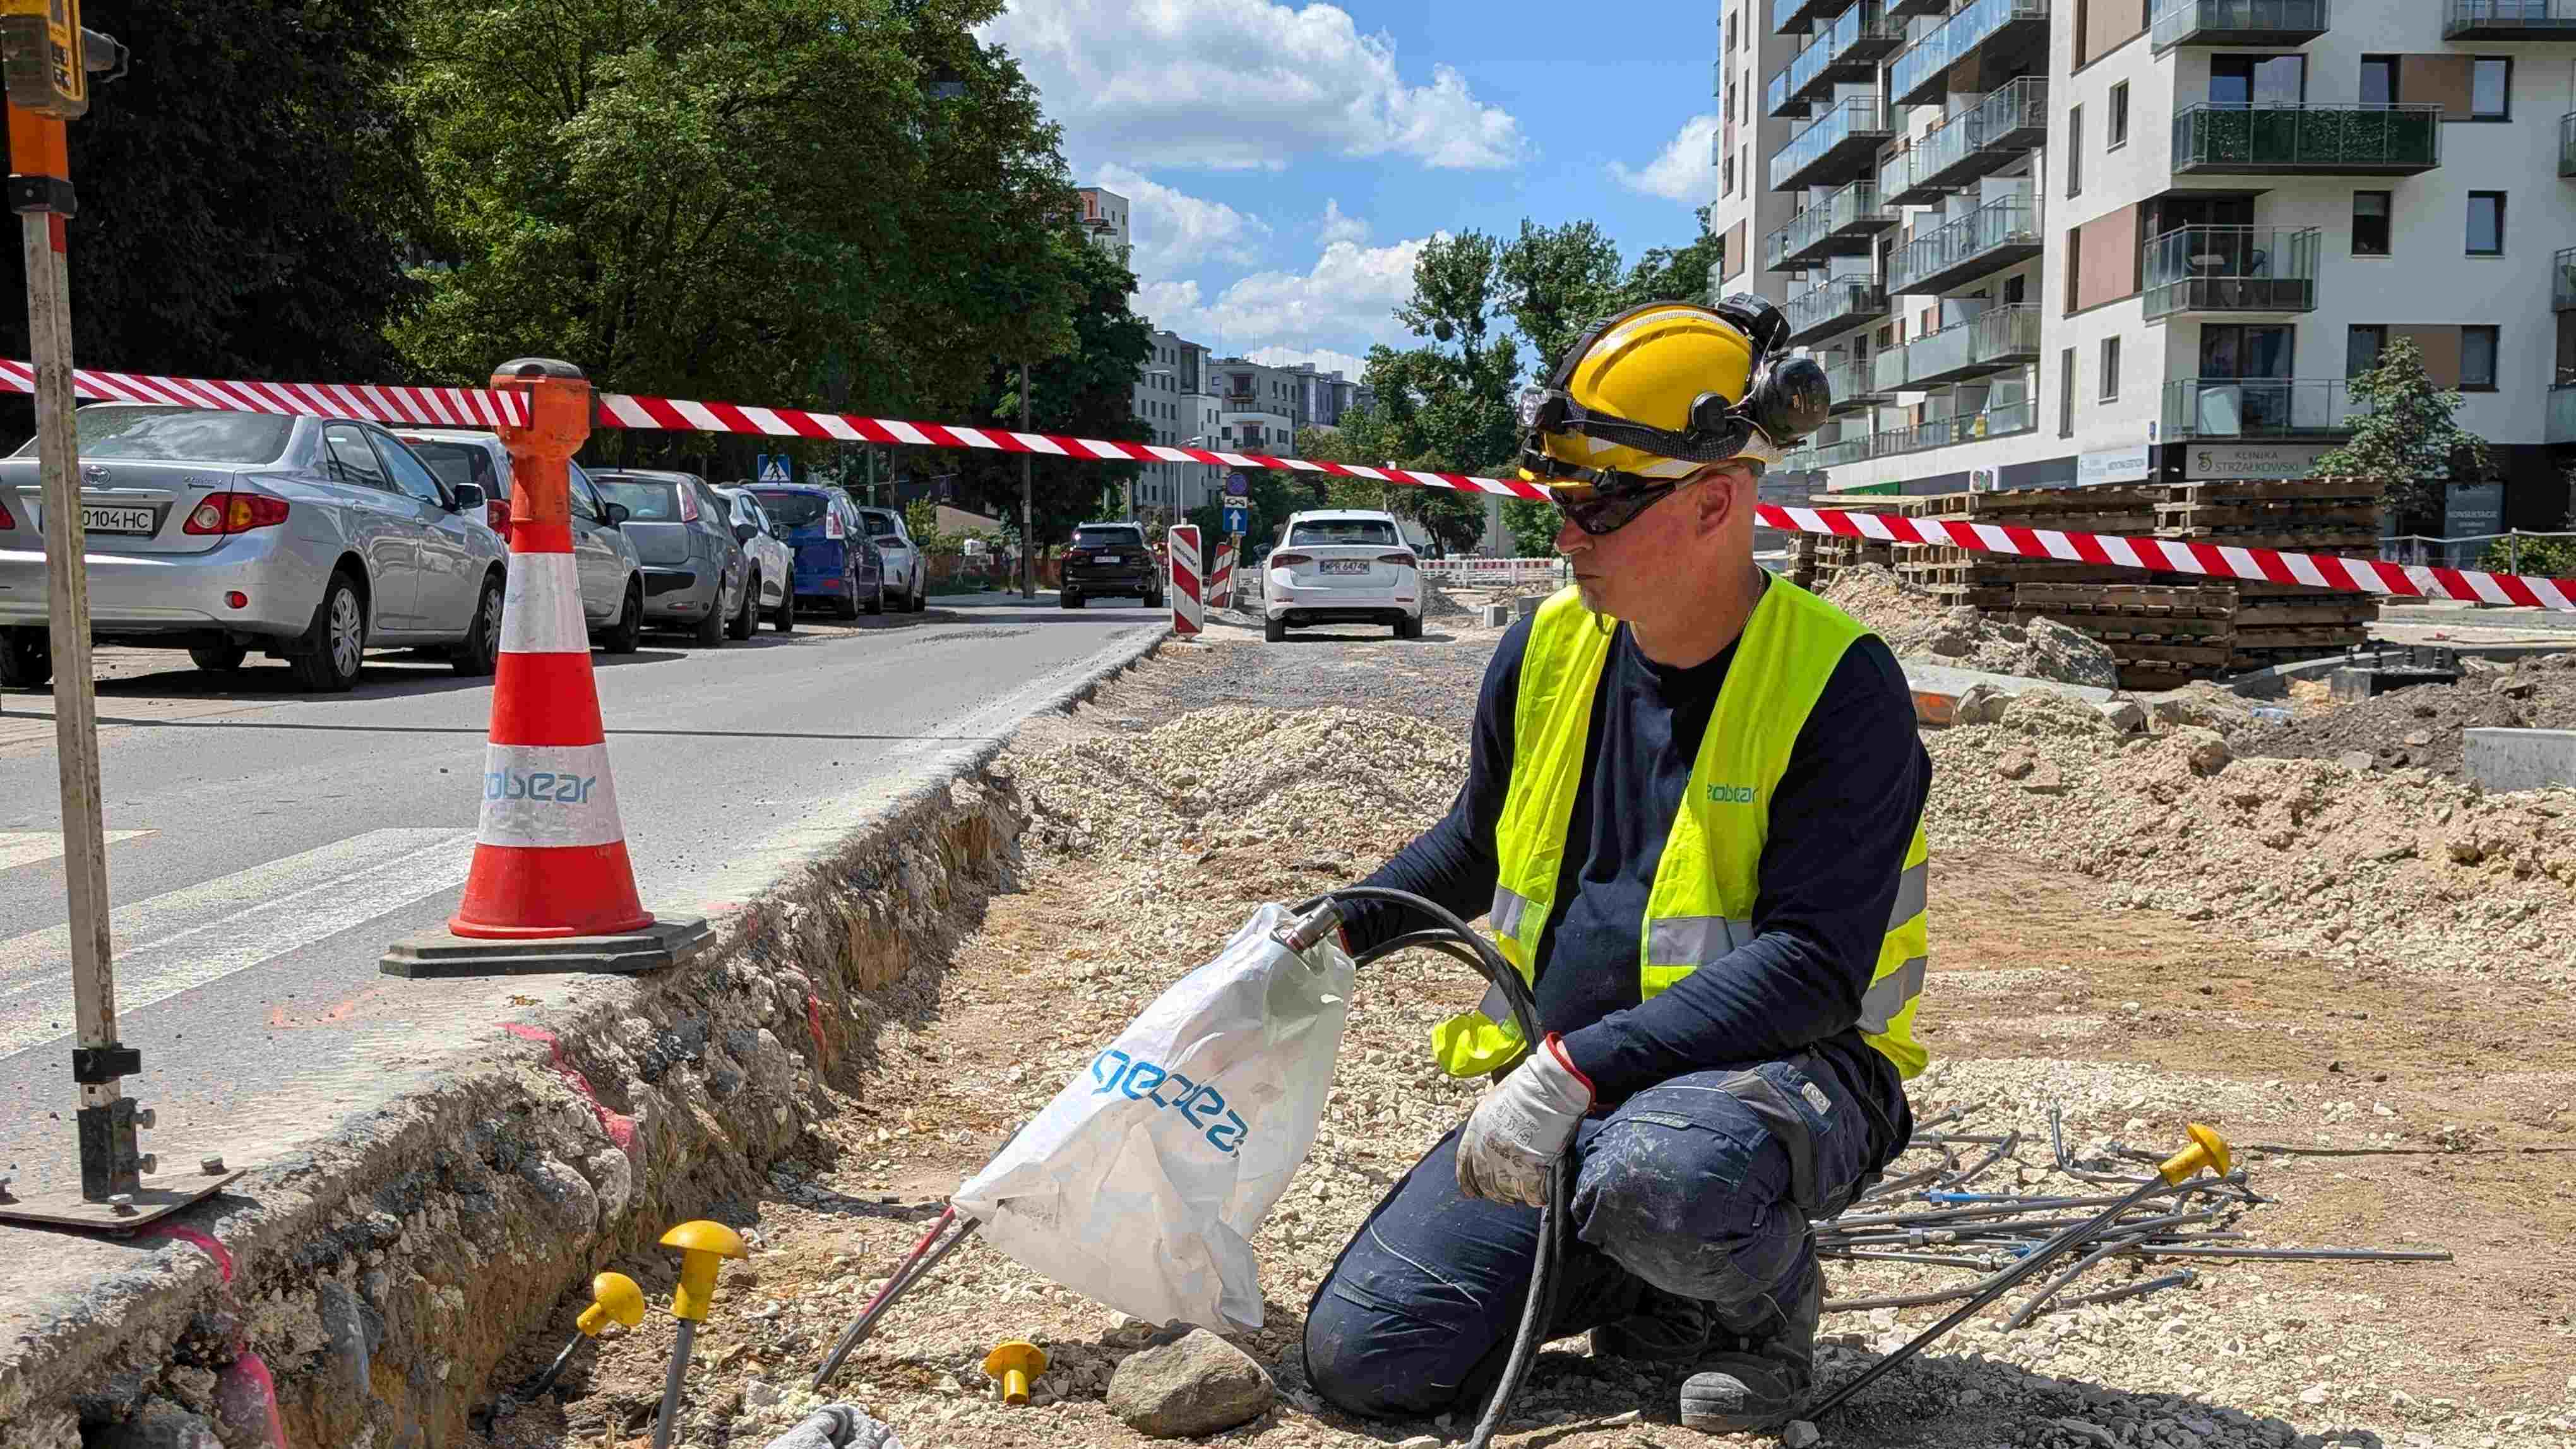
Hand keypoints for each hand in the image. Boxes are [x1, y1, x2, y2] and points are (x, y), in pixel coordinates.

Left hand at [1455, 1034, 1592, 1207]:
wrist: (1547, 1088)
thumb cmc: (1525, 1086)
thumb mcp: (1495, 1099)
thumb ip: (1491, 1119)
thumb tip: (1497, 1126)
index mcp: (1475, 1130)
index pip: (1464, 1163)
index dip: (1467, 1181)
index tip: (1471, 1192)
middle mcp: (1486, 1149)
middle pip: (1485, 1181)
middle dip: (1493, 1193)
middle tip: (1504, 1199)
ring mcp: (1507, 1161)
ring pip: (1506, 1191)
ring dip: (1514, 1197)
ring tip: (1523, 1198)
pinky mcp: (1530, 1169)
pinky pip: (1531, 1193)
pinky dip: (1536, 1198)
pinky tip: (1541, 1198)